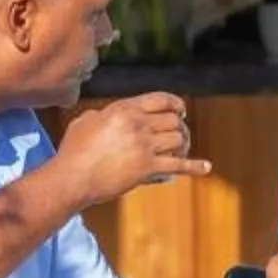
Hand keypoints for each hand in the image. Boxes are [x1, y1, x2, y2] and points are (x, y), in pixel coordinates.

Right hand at [52, 93, 211, 208]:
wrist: (72, 178)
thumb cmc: (73, 151)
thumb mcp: (85, 121)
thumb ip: (101, 114)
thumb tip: (106, 116)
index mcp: (123, 109)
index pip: (160, 99)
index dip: (175, 103)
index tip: (181, 111)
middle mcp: (137, 124)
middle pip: (173, 120)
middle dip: (181, 127)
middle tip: (181, 134)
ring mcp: (144, 146)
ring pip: (178, 139)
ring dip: (184, 144)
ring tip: (183, 150)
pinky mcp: (147, 168)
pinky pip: (178, 165)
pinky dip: (195, 167)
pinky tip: (205, 167)